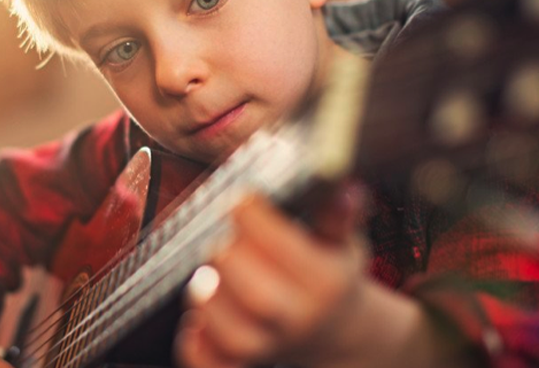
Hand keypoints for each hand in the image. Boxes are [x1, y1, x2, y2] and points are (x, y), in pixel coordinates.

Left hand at [175, 185, 373, 367]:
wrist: (336, 331)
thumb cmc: (332, 275)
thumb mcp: (342, 242)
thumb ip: (336, 215)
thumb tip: (343, 188)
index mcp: (326, 282)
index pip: (283, 247)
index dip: (252, 216)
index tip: (240, 199)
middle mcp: (299, 318)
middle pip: (255, 293)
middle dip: (228, 255)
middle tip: (222, 237)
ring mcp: (271, 345)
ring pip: (230, 331)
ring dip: (209, 297)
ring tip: (206, 275)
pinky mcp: (245, 363)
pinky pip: (214, 364)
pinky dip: (197, 347)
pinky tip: (195, 322)